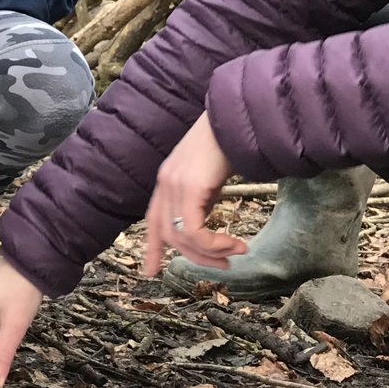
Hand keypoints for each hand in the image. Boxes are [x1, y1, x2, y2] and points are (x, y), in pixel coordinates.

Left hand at [143, 113, 246, 275]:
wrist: (238, 116)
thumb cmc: (230, 142)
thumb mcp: (210, 175)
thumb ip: (202, 197)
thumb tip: (206, 221)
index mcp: (167, 180)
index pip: (152, 219)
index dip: (150, 248)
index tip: (150, 271)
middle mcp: (165, 182)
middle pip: (168, 236)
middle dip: (197, 258)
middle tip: (225, 265)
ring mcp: (175, 184)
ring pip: (181, 237)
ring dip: (212, 253)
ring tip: (236, 252)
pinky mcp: (190, 187)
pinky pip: (194, 231)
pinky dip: (214, 244)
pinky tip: (234, 243)